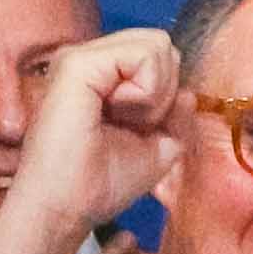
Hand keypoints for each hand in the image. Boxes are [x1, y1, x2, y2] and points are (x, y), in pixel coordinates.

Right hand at [0, 26, 180, 253]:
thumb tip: (187, 92)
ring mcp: (79, 57)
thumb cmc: (99, 185)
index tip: (138, 131)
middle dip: (163, 90)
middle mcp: (87, 60)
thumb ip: (175, 116)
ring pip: (156, 45)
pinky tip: (118, 115)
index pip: (157, 58)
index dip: (165, 96)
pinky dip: (147, 93)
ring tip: (123, 120)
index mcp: (100, 76)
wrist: (64, 208)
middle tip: (131, 125)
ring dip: (155, 92)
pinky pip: (145, 55)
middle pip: (160, 45)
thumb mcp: (156, 148)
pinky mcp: (78, 63)